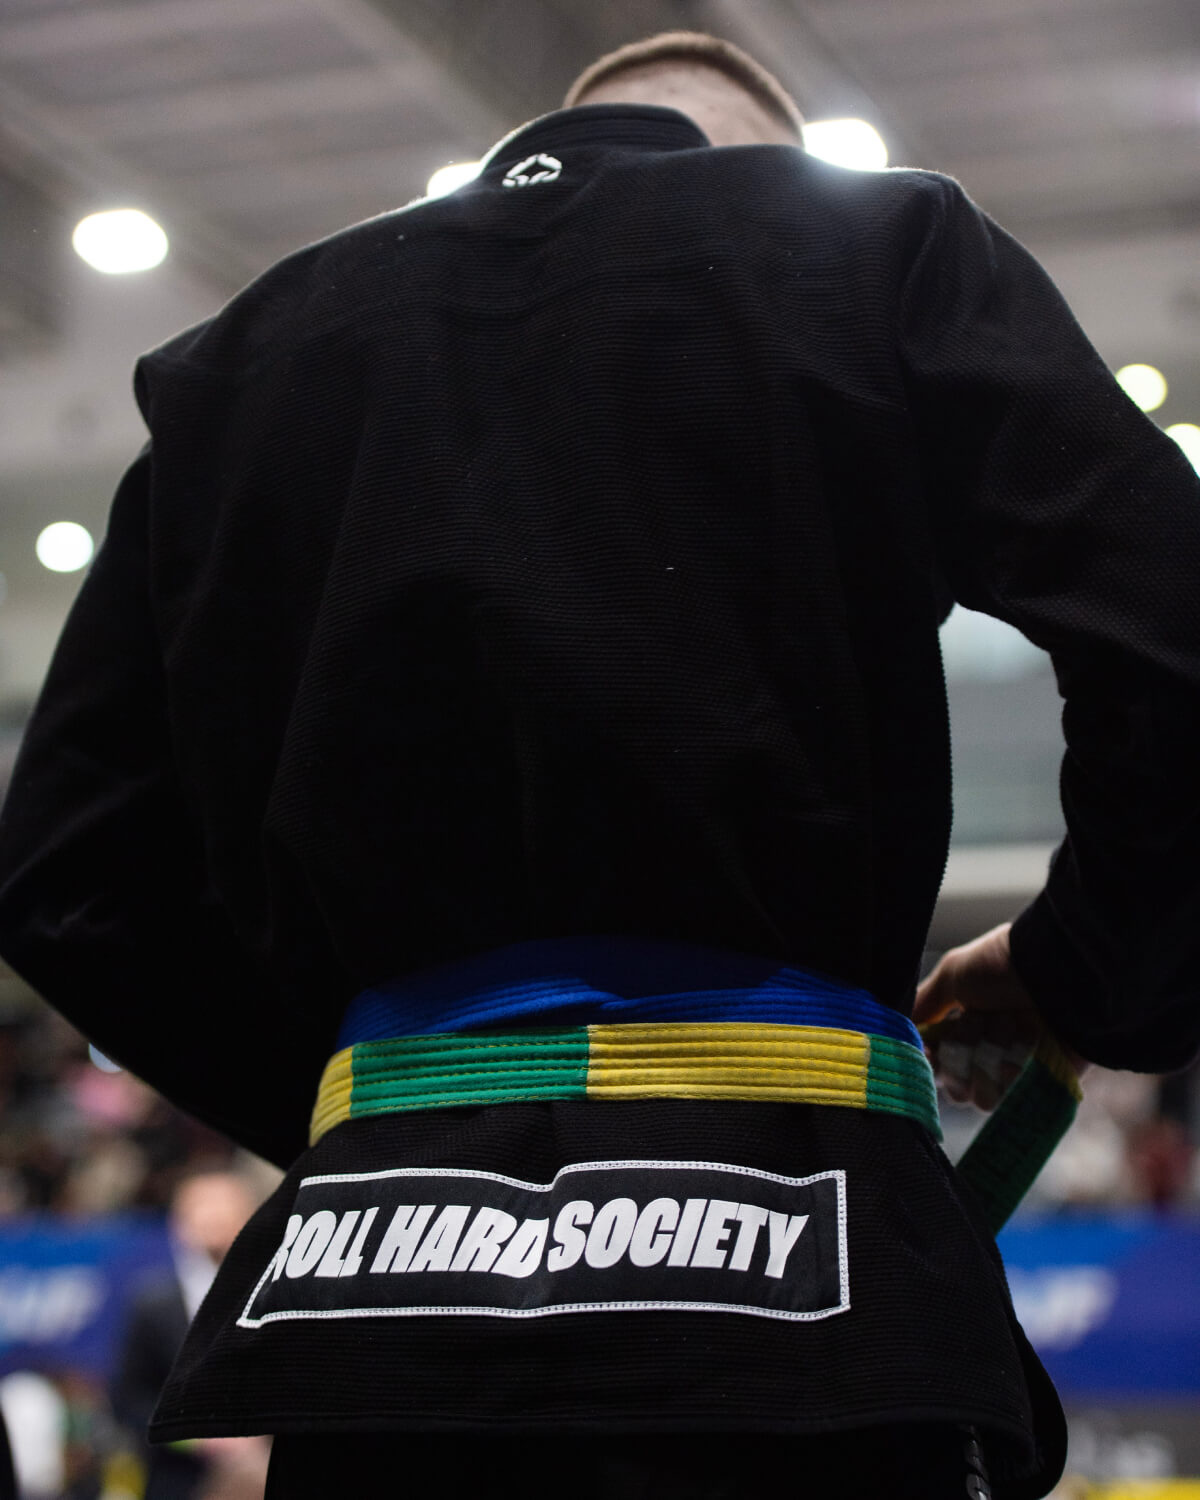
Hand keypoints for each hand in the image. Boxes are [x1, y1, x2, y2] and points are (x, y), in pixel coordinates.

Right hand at [913, 923, 1085, 1111]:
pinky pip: (1017, 1100)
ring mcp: (1018, 1065)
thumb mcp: (954, 974)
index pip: (938, 1058)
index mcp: (968, 1020)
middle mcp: (991, 1044)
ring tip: (1008, 1033)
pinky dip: (1014, 1079)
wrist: (1061, 973)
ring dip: (990, 1064)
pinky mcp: (1046, 1081)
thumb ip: (924, 1004)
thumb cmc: (1004, 966)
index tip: (928, 1055)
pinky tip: (1024, 1054)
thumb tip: (900, 1029)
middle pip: (958, 1081)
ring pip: (984, 1094)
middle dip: (961, 1061)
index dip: (931, 1060)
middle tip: (973, 1033)